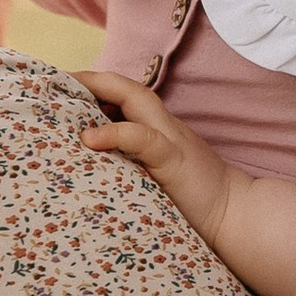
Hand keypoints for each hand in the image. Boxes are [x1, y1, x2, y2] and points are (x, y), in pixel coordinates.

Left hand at [84, 72, 295, 295]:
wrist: (237, 216)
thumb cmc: (196, 202)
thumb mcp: (160, 175)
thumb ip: (137, 163)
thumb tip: (96, 163)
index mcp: (161, 130)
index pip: (126, 96)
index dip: (97, 87)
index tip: (64, 89)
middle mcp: (165, 127)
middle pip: (127, 88)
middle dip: (92, 79)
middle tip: (58, 81)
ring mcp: (171, 140)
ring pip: (136, 100)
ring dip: (101, 91)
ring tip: (69, 93)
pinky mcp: (174, 161)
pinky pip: (143, 139)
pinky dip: (116, 133)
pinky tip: (91, 138)